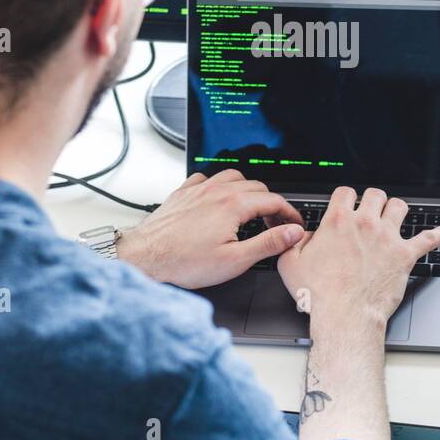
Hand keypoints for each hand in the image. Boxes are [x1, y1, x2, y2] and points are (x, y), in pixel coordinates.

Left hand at [117, 170, 303, 288]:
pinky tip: (217, 200)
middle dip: (270, 204)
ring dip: (247, 191)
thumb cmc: (184, 261)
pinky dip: (218, 186)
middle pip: (257, 187)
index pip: (274, 200)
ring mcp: (198, 189)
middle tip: (273, 225)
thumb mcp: (236, 260)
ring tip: (250, 210)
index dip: (289, 213)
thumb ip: (268, 243)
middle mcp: (216, 190)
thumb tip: (292, 233)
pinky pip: (206, 178)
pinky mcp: (182, 193)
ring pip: (233, 177)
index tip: (294, 225)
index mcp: (233, 204)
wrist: (145, 258)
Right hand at [277, 185, 439, 330]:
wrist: (344, 316)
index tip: (345, 208)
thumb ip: (296, 242)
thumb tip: (304, 236)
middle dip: (372, 202)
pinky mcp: (405, 255)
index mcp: (338, 221)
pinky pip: (429, 238)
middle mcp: (365, 223)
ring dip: (396, 210)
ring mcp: (387, 238)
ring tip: (393, 217)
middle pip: (375, 194)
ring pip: (399, 206)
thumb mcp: (291, 263)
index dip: (345, 199)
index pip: (345, 192)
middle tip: (369, 213)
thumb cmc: (319, 294)